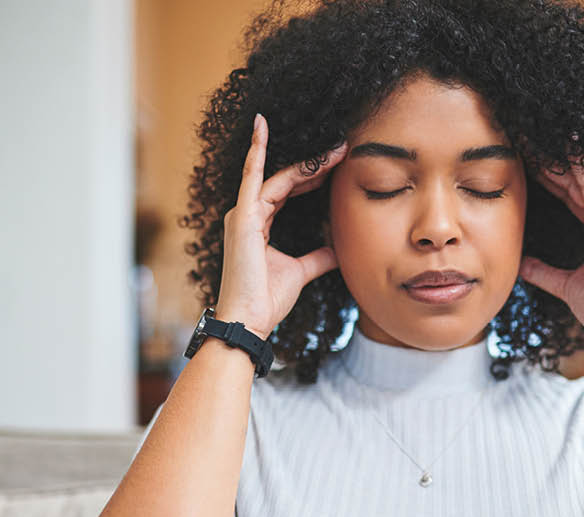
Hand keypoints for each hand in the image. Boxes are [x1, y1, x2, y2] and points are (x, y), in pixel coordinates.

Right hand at [214, 113, 347, 338]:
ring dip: (306, 163)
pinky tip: (262, 128)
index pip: (287, 190)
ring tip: (333, 150)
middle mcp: (247, 214)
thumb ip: (318, 257)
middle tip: (341, 149)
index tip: (335, 164)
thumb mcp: (301, 272)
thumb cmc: (267, 299)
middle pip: (284, 180)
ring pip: (277, 177)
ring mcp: (242, 214)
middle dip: (314, 165)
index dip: (311, 177)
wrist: (250, 319)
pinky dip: (256, 152)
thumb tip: (338, 250)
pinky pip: (251, 177)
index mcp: (258, 224)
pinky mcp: (242, 217)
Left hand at [519, 155, 583, 351]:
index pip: (575, 197)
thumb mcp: (567, 286)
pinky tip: (565, 153)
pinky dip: (579, 171)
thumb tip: (523, 265)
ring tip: (542, 140)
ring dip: (564, 160)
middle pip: (579, 184)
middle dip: (556, 164)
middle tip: (532, 143)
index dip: (555, 180)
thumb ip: (546, 273)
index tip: (534, 165)